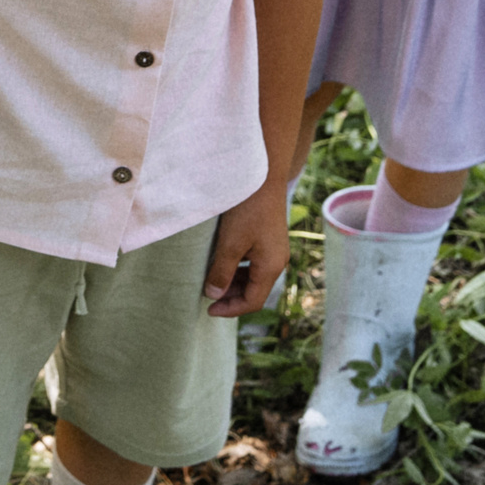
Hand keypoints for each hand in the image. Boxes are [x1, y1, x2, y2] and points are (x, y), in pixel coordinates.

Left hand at [203, 181, 291, 316]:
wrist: (263, 175)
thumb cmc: (247, 208)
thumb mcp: (230, 242)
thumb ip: (221, 271)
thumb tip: (213, 295)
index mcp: (271, 266)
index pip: (253, 301)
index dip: (230, 310)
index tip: (208, 309)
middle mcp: (277, 261)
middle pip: (254, 291)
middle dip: (231, 297)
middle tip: (207, 296)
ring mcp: (274, 249)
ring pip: (253, 277)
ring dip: (233, 283)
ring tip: (212, 281)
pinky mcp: (269, 238)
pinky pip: (254, 263)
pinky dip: (238, 268)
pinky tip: (222, 262)